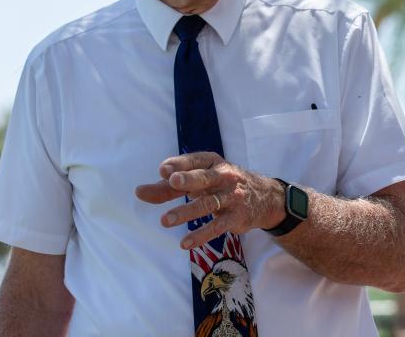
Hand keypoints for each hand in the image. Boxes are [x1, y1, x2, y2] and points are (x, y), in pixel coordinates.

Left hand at [135, 151, 284, 248]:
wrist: (264, 197)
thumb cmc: (221, 185)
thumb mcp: (199, 180)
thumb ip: (168, 187)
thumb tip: (139, 192)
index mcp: (212, 162)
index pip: (194, 161)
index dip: (179, 164)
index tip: (162, 170)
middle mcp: (224, 176)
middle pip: (204, 178)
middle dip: (188, 179)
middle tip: (171, 181)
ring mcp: (231, 196)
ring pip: (208, 204)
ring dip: (186, 212)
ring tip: (165, 221)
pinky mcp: (236, 217)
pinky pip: (218, 226)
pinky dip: (201, 235)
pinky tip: (185, 243)